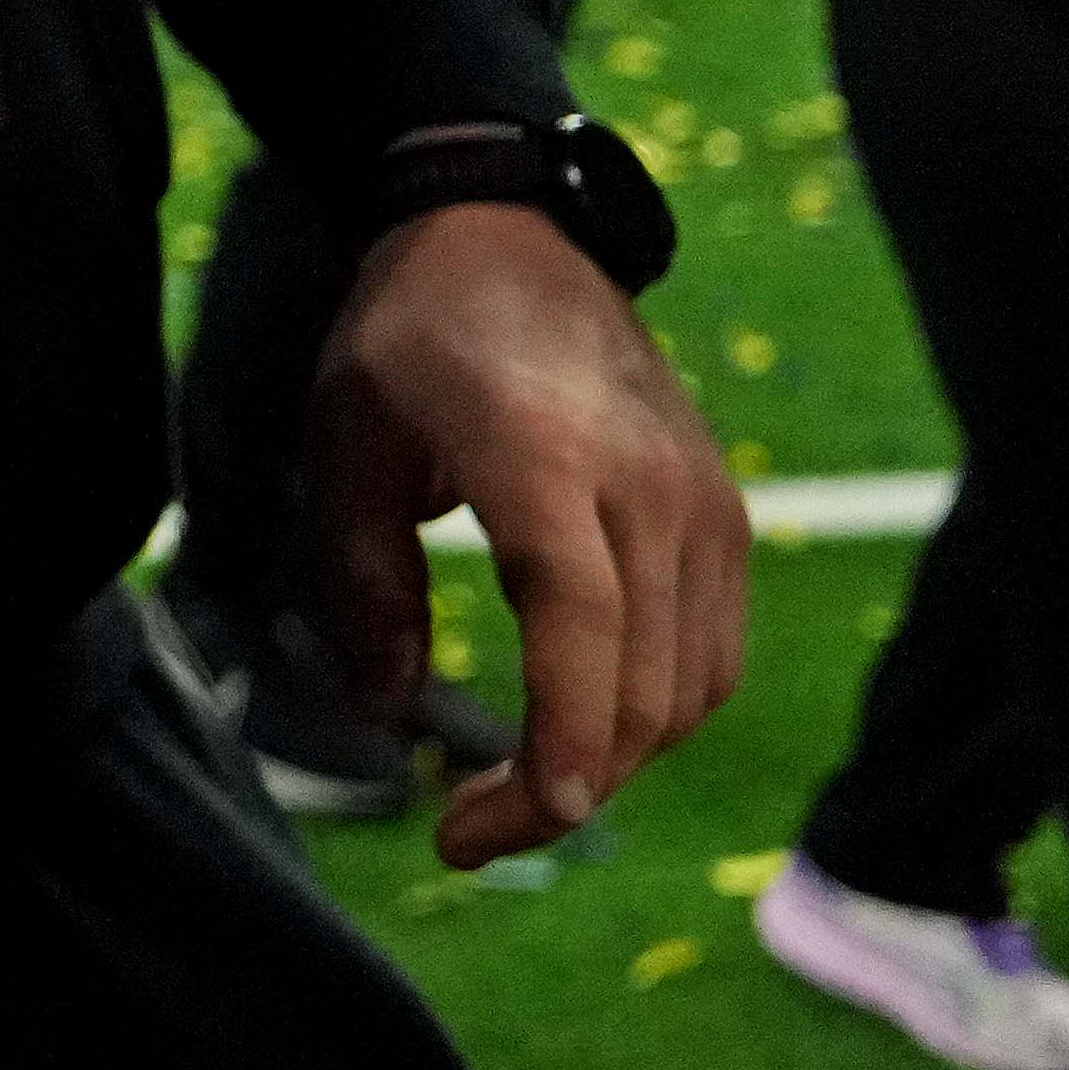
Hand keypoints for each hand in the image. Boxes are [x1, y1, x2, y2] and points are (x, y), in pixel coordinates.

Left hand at [307, 197, 752, 867]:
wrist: (509, 238)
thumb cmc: (408, 339)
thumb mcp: (343, 445)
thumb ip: (360, 582)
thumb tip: (385, 711)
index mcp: (546, 458)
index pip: (583, 622)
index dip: (562, 735)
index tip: (518, 816)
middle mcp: (649, 486)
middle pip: (642, 684)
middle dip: (563, 785)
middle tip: (464, 830)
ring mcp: (705, 502)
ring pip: (690, 685)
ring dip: (612, 758)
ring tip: (514, 789)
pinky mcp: (725, 515)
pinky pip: (712, 650)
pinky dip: (655, 710)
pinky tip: (580, 727)